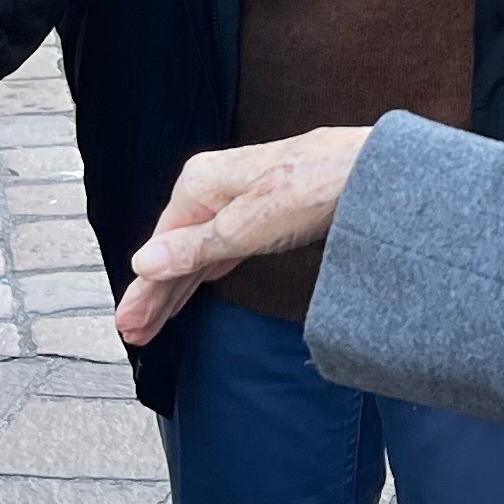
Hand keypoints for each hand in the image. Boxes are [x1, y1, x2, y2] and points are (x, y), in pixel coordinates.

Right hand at [115, 126, 370, 342]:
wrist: (374, 170)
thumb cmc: (314, 187)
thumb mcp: (247, 225)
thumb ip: (196, 248)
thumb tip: (144, 262)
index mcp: (200, 184)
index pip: (162, 249)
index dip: (145, 290)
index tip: (129, 325)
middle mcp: (216, 187)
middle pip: (178, 250)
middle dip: (156, 293)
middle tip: (136, 332)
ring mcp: (243, 198)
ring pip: (202, 250)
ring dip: (179, 285)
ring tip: (158, 321)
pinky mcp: (269, 210)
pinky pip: (227, 246)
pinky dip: (209, 269)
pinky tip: (199, 282)